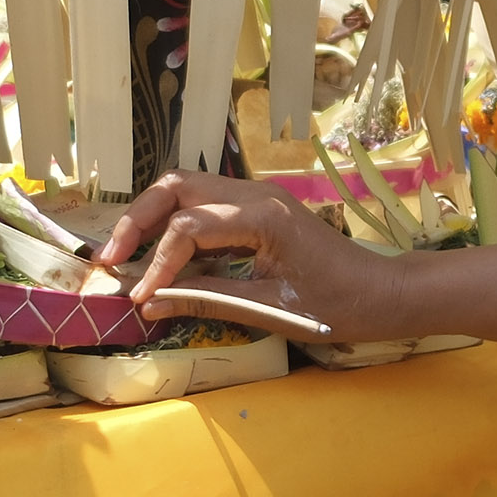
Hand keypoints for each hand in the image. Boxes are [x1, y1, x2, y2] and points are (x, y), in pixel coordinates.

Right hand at [93, 169, 386, 339]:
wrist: (385, 293)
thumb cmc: (339, 306)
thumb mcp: (272, 309)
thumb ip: (209, 301)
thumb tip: (151, 305)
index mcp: (262, 216)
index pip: (188, 227)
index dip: (157, 264)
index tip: (139, 299)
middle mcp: (255, 195)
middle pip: (177, 187)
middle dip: (138, 221)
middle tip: (111, 260)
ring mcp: (258, 198)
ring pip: (188, 189)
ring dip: (153, 218)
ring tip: (127, 256)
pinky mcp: (259, 211)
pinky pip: (206, 206)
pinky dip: (176, 225)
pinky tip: (163, 257)